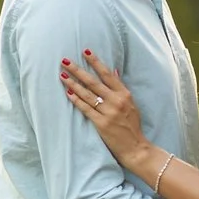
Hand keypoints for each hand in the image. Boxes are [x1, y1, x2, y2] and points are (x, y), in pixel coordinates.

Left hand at [60, 50, 152, 170]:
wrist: (136, 147)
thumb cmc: (133, 126)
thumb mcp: (132, 104)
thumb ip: (121, 88)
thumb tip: (114, 71)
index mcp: (125, 94)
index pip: (107, 74)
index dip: (96, 62)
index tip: (85, 51)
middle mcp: (116, 101)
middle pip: (94, 82)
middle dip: (78, 70)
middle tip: (65, 61)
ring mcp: (108, 112)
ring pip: (87, 94)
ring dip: (73, 84)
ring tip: (62, 75)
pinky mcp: (101, 124)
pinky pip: (86, 109)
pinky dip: (76, 100)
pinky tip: (68, 93)